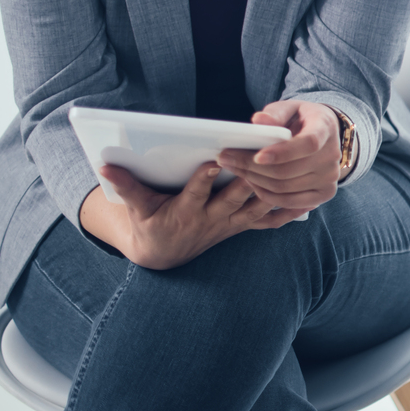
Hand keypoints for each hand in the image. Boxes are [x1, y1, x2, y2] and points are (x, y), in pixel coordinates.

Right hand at [81, 159, 298, 270]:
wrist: (163, 254)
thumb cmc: (149, 224)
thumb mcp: (135, 207)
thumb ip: (125, 186)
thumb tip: (103, 165)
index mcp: (183, 213)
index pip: (194, 194)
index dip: (204, 179)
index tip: (214, 160)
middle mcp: (210, 220)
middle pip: (233, 198)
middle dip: (246, 178)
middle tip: (262, 156)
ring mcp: (229, 224)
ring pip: (254, 206)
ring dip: (271, 191)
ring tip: (289, 171)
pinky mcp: (240, 225)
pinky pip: (267, 220)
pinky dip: (285, 212)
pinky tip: (305, 199)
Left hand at [217, 100, 342, 216]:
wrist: (326, 135)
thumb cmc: (303, 119)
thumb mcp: (291, 108)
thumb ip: (275, 113)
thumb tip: (259, 120)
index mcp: (325, 129)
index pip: (308, 144)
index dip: (282, 153)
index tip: (257, 156)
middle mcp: (332, 156)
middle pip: (288, 171)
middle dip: (251, 167)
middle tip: (226, 159)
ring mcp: (330, 178)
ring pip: (284, 188)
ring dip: (254, 181)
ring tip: (235, 169)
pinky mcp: (324, 194)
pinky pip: (290, 202)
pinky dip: (267, 196)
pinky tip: (252, 183)